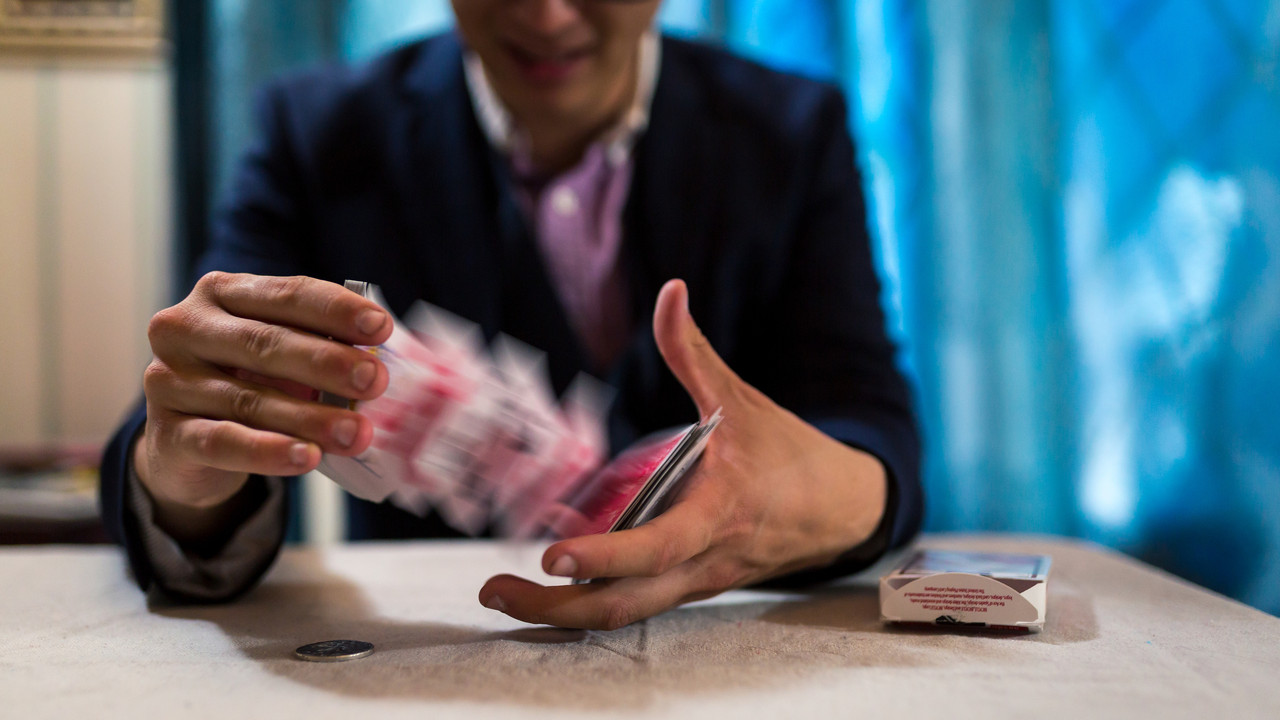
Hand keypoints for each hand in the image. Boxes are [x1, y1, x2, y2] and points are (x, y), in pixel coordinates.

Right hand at [134, 272, 391, 542]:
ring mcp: (168, 382)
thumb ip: (317, 349)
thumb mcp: (279, 356)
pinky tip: (307, 458)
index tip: (381, 328)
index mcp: (220, 294)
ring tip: (356, 432)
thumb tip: (375, 363)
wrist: (188, 444)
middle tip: (375, 380)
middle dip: (327, 362)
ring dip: (310, 417)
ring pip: (248, 399)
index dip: (334, 310)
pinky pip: (222, 443)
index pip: (284, 295)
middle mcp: (184, 329)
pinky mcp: (166, 434)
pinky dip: (268, 452)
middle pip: (264, 343)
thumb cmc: (248, 382)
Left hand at [478, 279, 887, 628]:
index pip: (658, 549)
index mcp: (720, 514)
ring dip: (560, 615)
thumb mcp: (741, 400)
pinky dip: (587, 601)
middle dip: (554, 609)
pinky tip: (550, 585)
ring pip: (624, 615)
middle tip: (492, 590)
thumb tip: (670, 289)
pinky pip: (635, 606)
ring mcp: (696, 582)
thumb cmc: (791, 454)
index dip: (606, 558)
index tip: (554, 556)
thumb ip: (694, 351)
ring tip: (502, 596)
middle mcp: (704, 560)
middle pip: (624, 606)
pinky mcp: (690, 587)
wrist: (842, 511)